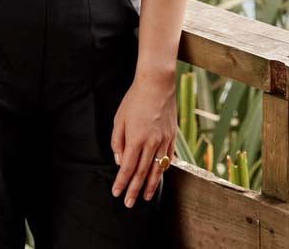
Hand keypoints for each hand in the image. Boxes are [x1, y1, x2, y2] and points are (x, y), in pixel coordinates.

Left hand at [110, 77, 176, 206]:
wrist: (157, 85)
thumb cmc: (135, 99)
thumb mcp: (119, 118)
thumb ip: (117, 141)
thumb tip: (119, 160)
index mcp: (136, 139)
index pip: (127, 168)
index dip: (122, 182)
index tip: (116, 193)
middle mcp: (151, 143)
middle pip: (142, 173)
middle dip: (134, 190)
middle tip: (129, 203)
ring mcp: (164, 141)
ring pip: (157, 170)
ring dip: (150, 185)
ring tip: (145, 197)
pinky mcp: (172, 137)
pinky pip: (167, 159)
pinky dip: (162, 170)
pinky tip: (157, 176)